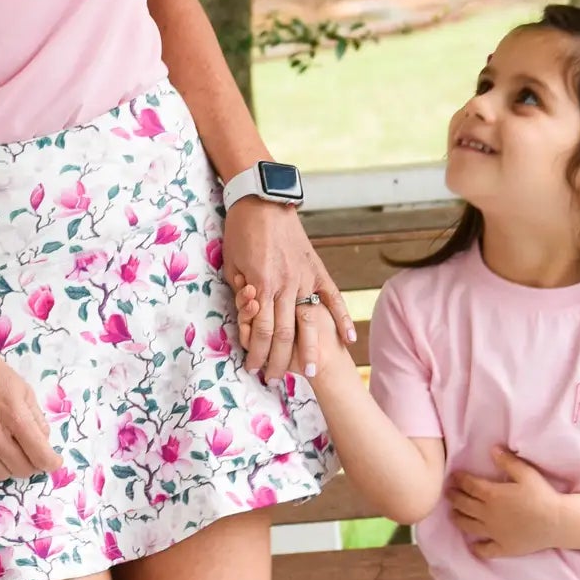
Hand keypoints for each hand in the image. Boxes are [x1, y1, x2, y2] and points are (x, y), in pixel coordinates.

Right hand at [0, 337, 62, 481]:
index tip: (53, 461)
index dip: (51, 463)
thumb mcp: (21, 387)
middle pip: (21, 469)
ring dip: (9, 466)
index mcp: (13, 415)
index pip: (39, 455)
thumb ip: (35, 417)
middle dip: (32, 464)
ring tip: (9, 450)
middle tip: (30, 453)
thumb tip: (42, 441)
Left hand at [222, 198, 353, 380]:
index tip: (253, 368)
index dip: (257, 353)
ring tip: (308, 372)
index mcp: (260, 284)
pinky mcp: (318, 270)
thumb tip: (248, 316)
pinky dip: (343, 319)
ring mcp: (304, 278)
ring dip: (307, 351)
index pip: (260, 330)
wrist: (262, 200)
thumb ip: (241, 292)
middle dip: (278, 361)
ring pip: (306, 322)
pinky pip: (333, 298)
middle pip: (283, 334)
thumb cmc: (241, 232)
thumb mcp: (232, 264)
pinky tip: (348, 339)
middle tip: (274, 379)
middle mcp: (284, 285)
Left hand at [447, 448, 562, 558]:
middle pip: (464, 505)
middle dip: (454, 497)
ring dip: (458, 519)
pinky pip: (486, 550)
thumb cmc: (542, 495)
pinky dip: (477, 548)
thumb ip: (507, 461)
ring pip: (469, 526)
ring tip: (452, 515)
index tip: (453, 476)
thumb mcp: (526, 473)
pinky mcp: (503, 547)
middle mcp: (488, 514)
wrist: (557, 522)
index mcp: (492, 495)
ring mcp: (494, 532)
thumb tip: (492, 450)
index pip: (469, 485)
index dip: (460, 479)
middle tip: (447, 493)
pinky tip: (473, 546)